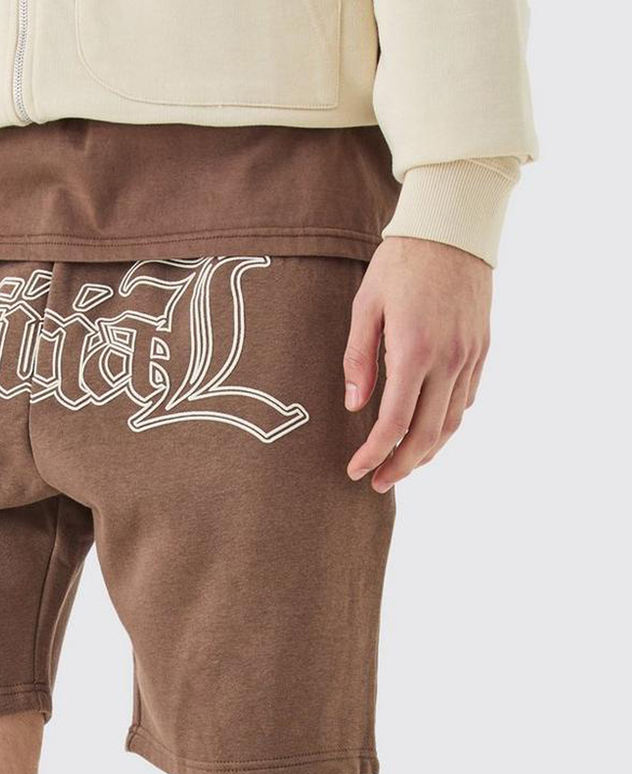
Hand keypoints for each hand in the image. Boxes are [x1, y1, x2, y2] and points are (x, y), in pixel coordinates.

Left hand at [343, 237, 491, 492]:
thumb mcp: (365, 306)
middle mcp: (448, 360)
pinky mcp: (482, 349)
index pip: (395, 422)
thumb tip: (354, 405)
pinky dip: (447, 423)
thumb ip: (359, 358)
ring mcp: (470, 356)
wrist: (452, 228)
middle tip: (378, 482)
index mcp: (414, 350)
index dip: (374, 453)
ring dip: (428, 451)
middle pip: (428, 434)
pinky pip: (466, 399)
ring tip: (402, 465)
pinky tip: (428, 430)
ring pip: (452, 422)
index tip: (357, 471)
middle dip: (401, 466)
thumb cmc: (399, 263)